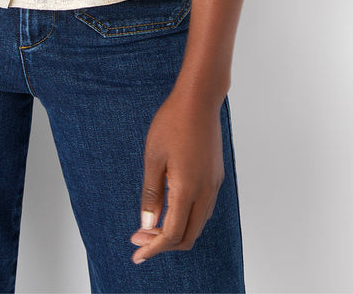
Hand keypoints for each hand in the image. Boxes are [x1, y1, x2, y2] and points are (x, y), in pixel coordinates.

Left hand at [129, 88, 224, 263]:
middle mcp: (205, 192)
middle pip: (187, 236)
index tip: (137, 253)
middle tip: (139, 238)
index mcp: (187, 189)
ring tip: (151, 225)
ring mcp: (213, 185)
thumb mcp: (153, 158)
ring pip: (197, 224)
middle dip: (162, 244)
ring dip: (175, 231)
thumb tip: (148, 224)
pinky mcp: (215, 176)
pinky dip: (186, 218)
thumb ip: (152, 194)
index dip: (153, 248)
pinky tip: (170, 208)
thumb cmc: (172, 122)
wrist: (199, 99)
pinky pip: (203, 209)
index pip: (171, 235)